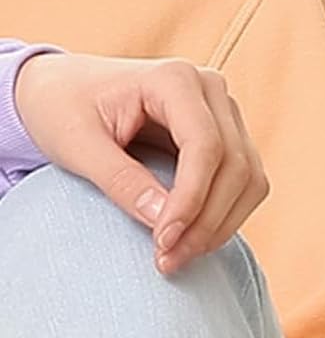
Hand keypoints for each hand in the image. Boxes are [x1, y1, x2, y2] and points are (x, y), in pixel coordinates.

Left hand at [13, 52, 267, 274]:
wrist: (61, 91)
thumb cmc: (61, 107)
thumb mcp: (78, 144)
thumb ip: (120, 180)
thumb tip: (164, 222)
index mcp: (175, 78)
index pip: (205, 146)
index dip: (191, 200)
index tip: (164, 240)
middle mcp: (211, 90)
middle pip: (235, 168)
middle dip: (206, 222)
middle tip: (170, 258)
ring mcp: (226, 114)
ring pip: (249, 182)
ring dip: (221, 226)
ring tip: (179, 254)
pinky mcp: (229, 140)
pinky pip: (246, 187)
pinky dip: (224, 218)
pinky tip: (192, 237)